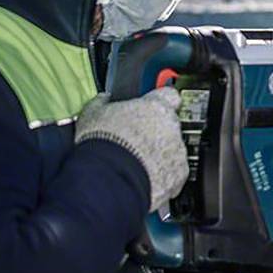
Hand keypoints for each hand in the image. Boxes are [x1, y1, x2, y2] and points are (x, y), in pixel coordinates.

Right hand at [75, 87, 188, 211]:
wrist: (108, 178)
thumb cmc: (101, 145)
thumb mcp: (92, 114)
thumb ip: (103, 102)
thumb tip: (103, 99)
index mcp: (154, 106)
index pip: (168, 94)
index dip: (159, 101)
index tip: (152, 107)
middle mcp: (171, 126)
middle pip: (169, 124)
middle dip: (155, 132)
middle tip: (134, 141)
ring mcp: (177, 150)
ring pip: (173, 149)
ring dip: (159, 154)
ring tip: (135, 163)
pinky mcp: (179, 173)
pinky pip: (174, 171)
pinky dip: (163, 174)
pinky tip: (144, 176)